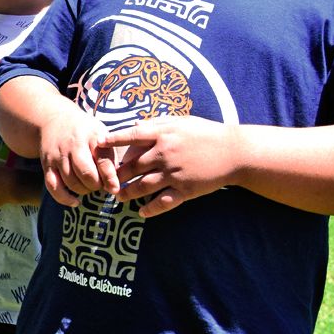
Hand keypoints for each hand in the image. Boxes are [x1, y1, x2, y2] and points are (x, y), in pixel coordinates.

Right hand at [40, 104, 117, 206]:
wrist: (53, 121)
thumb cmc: (84, 132)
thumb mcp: (100, 135)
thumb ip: (108, 157)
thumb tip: (114, 184)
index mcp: (91, 136)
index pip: (102, 159)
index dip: (109, 177)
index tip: (115, 189)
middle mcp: (73, 146)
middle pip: (86, 174)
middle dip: (96, 185)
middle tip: (100, 184)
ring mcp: (58, 156)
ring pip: (71, 183)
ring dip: (84, 190)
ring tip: (89, 186)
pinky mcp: (46, 165)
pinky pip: (53, 187)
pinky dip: (64, 198)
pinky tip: (75, 201)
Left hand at [100, 115, 241, 217]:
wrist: (235, 152)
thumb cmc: (207, 134)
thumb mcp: (182, 122)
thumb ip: (157, 124)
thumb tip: (133, 126)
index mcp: (164, 134)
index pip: (132, 137)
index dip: (114, 140)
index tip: (98, 144)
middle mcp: (165, 154)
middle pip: (132, 166)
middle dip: (116, 175)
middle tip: (104, 181)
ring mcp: (175, 173)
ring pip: (143, 186)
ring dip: (128, 193)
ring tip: (118, 197)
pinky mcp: (186, 189)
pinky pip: (163, 202)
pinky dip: (150, 208)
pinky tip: (141, 212)